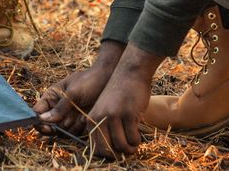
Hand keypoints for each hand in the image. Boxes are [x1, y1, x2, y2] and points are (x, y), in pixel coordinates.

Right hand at [34, 41, 122, 135]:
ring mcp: (69, 116)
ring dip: (67, 128)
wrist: (110, 81)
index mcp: (52, 96)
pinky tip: (85, 119)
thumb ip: (59, 107)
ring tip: (78, 118)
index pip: (38, 110)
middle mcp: (58, 108)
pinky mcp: (79, 123)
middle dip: (51, 128)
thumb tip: (43, 119)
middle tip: (55, 129)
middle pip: (47, 124)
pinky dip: (78, 128)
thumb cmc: (90, 81)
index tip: (41, 126)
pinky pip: (74, 132)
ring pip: (61, 130)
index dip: (37, 120)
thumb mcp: (73, 93)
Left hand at [84, 44, 162, 158]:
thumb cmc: (119, 93)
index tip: (116, 152)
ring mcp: (113, 116)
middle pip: (107, 150)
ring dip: (130, 148)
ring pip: (121, 146)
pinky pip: (132, 138)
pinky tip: (137, 135)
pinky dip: (136, 140)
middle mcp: (99, 119)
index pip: (95, 148)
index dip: (107, 154)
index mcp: (91, 119)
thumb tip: (110, 151)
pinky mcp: (127, 114)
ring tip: (133, 144)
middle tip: (127, 150)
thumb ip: (103, 127)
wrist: (129, 72)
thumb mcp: (104, 109)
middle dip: (118, 154)